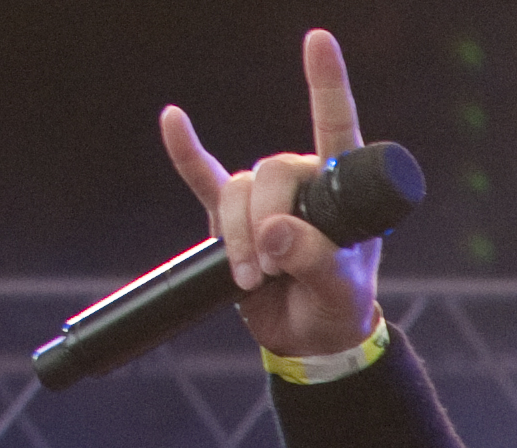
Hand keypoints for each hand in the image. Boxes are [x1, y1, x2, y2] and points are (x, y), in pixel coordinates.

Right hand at [160, 27, 387, 361]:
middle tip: (272, 271)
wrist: (309, 339)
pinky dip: (186, 153)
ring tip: (254, 279)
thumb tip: (275, 235)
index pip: (336, 129)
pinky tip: (174, 122)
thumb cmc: (338, 307)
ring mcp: (266, 197)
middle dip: (263, 223)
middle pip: (270, 173)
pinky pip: (203, 176)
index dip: (326, 84)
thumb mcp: (339, 291)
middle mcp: (304, 183)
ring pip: (236, 192)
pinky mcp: (232, 215)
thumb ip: (314, 261)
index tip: (318, 40)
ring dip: (238, 237)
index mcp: (342, 193)